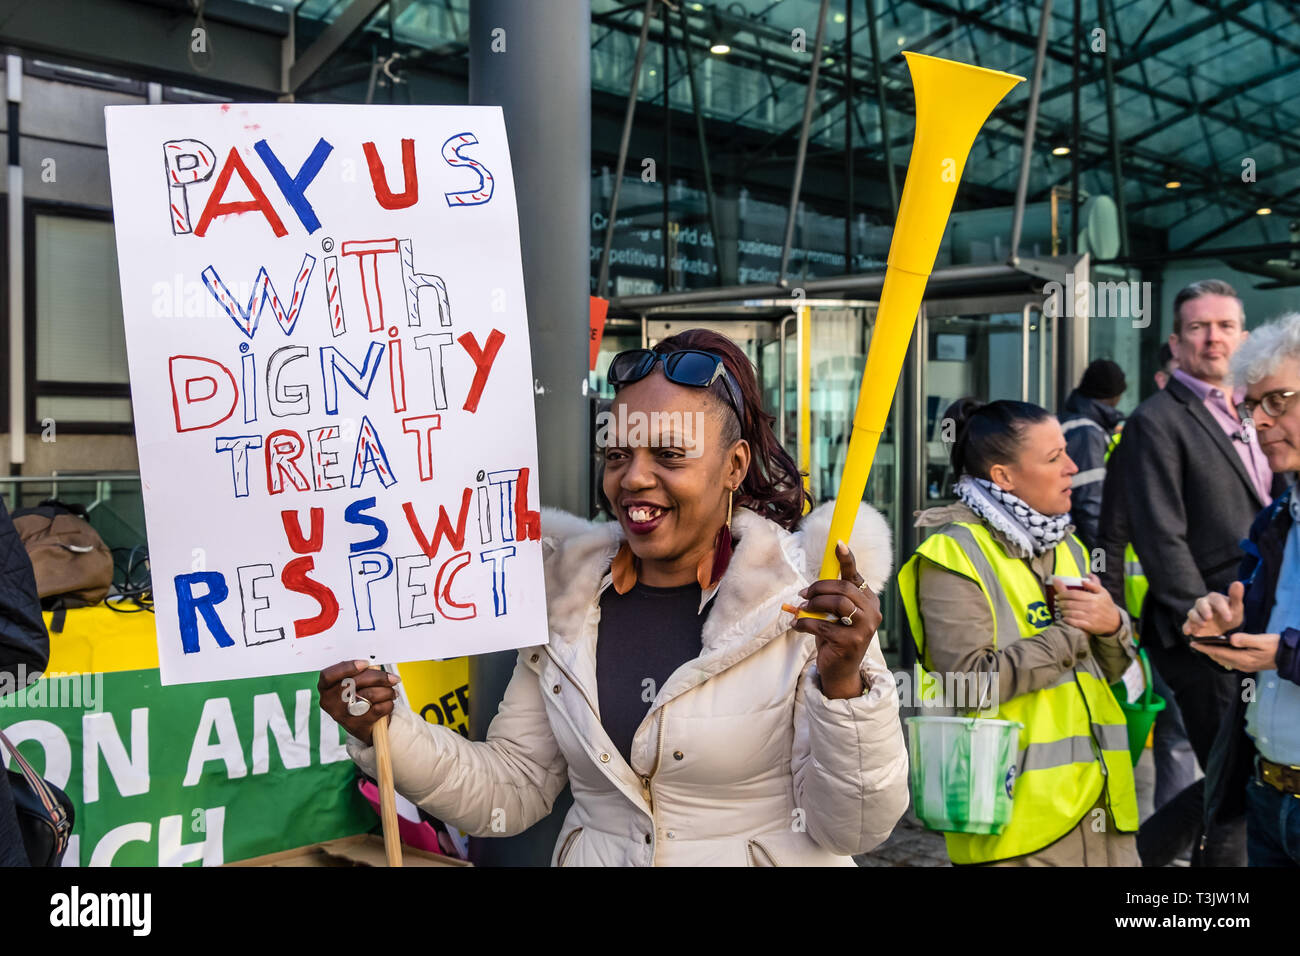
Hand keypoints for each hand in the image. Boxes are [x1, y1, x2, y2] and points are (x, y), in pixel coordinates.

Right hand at [318, 660, 400, 746]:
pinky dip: (388, 703)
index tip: (366, 663)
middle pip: (354, 682)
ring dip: (387, 691)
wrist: (364, 727)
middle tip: (392, 678)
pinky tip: (389, 702)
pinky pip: (379, 708)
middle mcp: (330, 703)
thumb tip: (375, 666)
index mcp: (325, 689)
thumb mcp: (351, 685)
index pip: (328, 676)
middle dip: (378, 677)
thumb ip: (358, 674)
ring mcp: (342, 715)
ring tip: (392, 692)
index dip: (347, 667)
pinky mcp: (357, 726)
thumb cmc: (358, 698)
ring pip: (370, 695)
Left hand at [790, 540, 880, 698]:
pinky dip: (805, 623)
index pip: (856, 576)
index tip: (838, 543)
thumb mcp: (835, 615)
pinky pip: (822, 625)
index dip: (846, 559)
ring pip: (836, 603)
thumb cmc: (835, 637)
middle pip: (843, 588)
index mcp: (870, 601)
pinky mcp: (851, 642)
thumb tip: (810, 585)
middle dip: (819, 587)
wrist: (840, 671)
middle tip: (803, 593)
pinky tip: (796, 625)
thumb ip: (830, 598)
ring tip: (802, 608)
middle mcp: (872, 612)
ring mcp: (865, 628)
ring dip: (813, 603)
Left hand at [1054, 574, 1122, 634]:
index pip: (1074, 594)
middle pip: (1070, 603)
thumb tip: (1084, 577)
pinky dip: (1067, 620)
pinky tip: (1064, 618)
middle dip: (1060, 602)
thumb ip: (1093, 584)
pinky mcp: (1089, 626)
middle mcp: (1091, 607)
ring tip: (1060, 609)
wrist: (1115, 622)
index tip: (1058, 595)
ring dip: (1063, 611)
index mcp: (1094, 598)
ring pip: (1071, 613)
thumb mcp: (1103, 592)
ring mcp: (1090, 617)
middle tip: (1057, 602)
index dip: (1063, 594)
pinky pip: (1074, 623)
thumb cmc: (1106, 605)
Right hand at [1184, 581, 1244, 636]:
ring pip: (1192, 613)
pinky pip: (1187, 624)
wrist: (1224, 626)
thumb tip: (1237, 583)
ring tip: (1203, 626)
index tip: (1229, 618)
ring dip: (1196, 619)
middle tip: (1209, 618)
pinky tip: (1189, 632)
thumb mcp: (1236, 607)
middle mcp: (1203, 603)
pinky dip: (1187, 627)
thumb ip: (1236, 596)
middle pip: (1200, 604)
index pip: (1216, 600)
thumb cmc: (1231, 614)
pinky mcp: (1192, 623)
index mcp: (1214, 598)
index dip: (1222, 609)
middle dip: (1204, 610)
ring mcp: (1196, 613)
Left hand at [1190, 632, 1278, 671]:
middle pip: (1219, 657)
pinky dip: (1221, 654)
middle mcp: (1241, 664)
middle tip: (1194, 643)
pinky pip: (1229, 660)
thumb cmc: (1275, 646)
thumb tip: (1231, 639)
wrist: (1287, 656)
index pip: (1219, 653)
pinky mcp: (1248, 664)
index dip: (1205, 648)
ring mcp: (1244, 666)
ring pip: (1223, 660)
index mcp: (1243, 658)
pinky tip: (1219, 649)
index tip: (1193, 643)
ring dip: (1213, 653)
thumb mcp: (1261, 640)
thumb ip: (1245, 639)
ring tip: (1203, 646)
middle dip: (1206, 651)